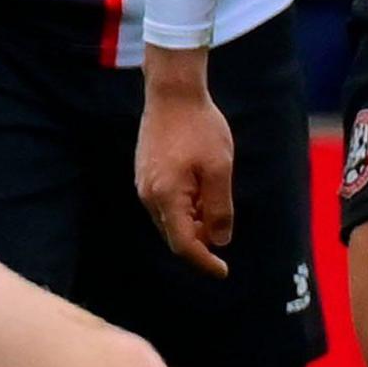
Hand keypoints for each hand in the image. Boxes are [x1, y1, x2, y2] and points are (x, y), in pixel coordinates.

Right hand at [134, 49, 237, 277]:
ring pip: (169, 220)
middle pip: (174, 235)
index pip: (183, 244)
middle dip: (200, 243)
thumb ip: (219, 208)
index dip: (204, 262)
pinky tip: (202, 195)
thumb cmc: (200, 128)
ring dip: (193, 225)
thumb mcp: (220, 169)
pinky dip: (185, 210)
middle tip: (224, 234)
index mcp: (166, 197)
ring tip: (215, 209)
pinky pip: (165, 204)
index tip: (224, 272)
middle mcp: (148, 195)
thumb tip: (219, 240)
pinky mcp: (145, 175)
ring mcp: (143, 185)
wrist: (173, 94)